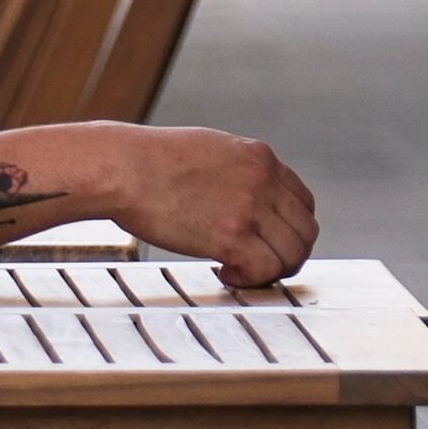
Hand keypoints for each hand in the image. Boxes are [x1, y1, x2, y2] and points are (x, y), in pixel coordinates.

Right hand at [93, 126, 316, 288]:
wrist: (121, 167)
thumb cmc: (148, 160)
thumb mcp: (209, 149)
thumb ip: (236, 170)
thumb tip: (242, 196)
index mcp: (259, 157)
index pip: (303, 201)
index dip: (290, 227)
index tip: (270, 241)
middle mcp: (262, 180)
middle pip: (306, 230)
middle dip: (288, 253)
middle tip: (260, 264)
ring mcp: (249, 208)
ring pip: (292, 253)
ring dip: (272, 270)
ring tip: (240, 271)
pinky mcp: (231, 236)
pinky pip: (266, 270)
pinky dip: (251, 279)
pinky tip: (225, 274)